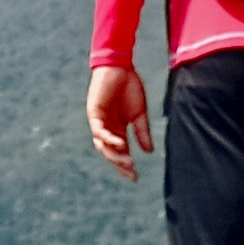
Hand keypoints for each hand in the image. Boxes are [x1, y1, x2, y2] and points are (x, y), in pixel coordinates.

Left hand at [87, 61, 152, 179]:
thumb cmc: (129, 87)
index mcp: (118, 130)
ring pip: (103, 146)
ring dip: (115, 155)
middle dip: (120, 165)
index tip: (135, 177)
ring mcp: (100, 122)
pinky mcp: (94, 114)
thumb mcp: (139, 114)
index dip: (126, 165)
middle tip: (131, 173)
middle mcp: (107, 129)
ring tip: (128, 162)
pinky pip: (100, 131)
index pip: (121, 152)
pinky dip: (109, 139)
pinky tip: (120, 144)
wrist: (121, 68)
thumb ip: (142, 132)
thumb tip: (149, 152)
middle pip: (111, 153)